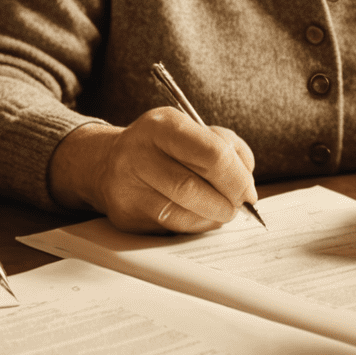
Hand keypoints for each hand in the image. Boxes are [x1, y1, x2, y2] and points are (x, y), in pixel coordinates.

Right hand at [48, 109, 257, 234]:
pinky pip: (171, 229)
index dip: (237, 177)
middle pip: (195, 188)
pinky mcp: (126, 216)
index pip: (211, 153)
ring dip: (212, 217)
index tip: (248, 189)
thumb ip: (225, 145)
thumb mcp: (189, 129)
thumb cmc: (160, 146)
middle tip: (238, 204)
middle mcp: (138, 153)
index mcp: (161, 125)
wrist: (106, 163)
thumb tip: (246, 178)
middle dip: (227, 202)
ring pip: (183, 214)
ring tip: (220, 209)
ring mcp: (128, 186)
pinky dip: (195, 226)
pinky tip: (198, 215)